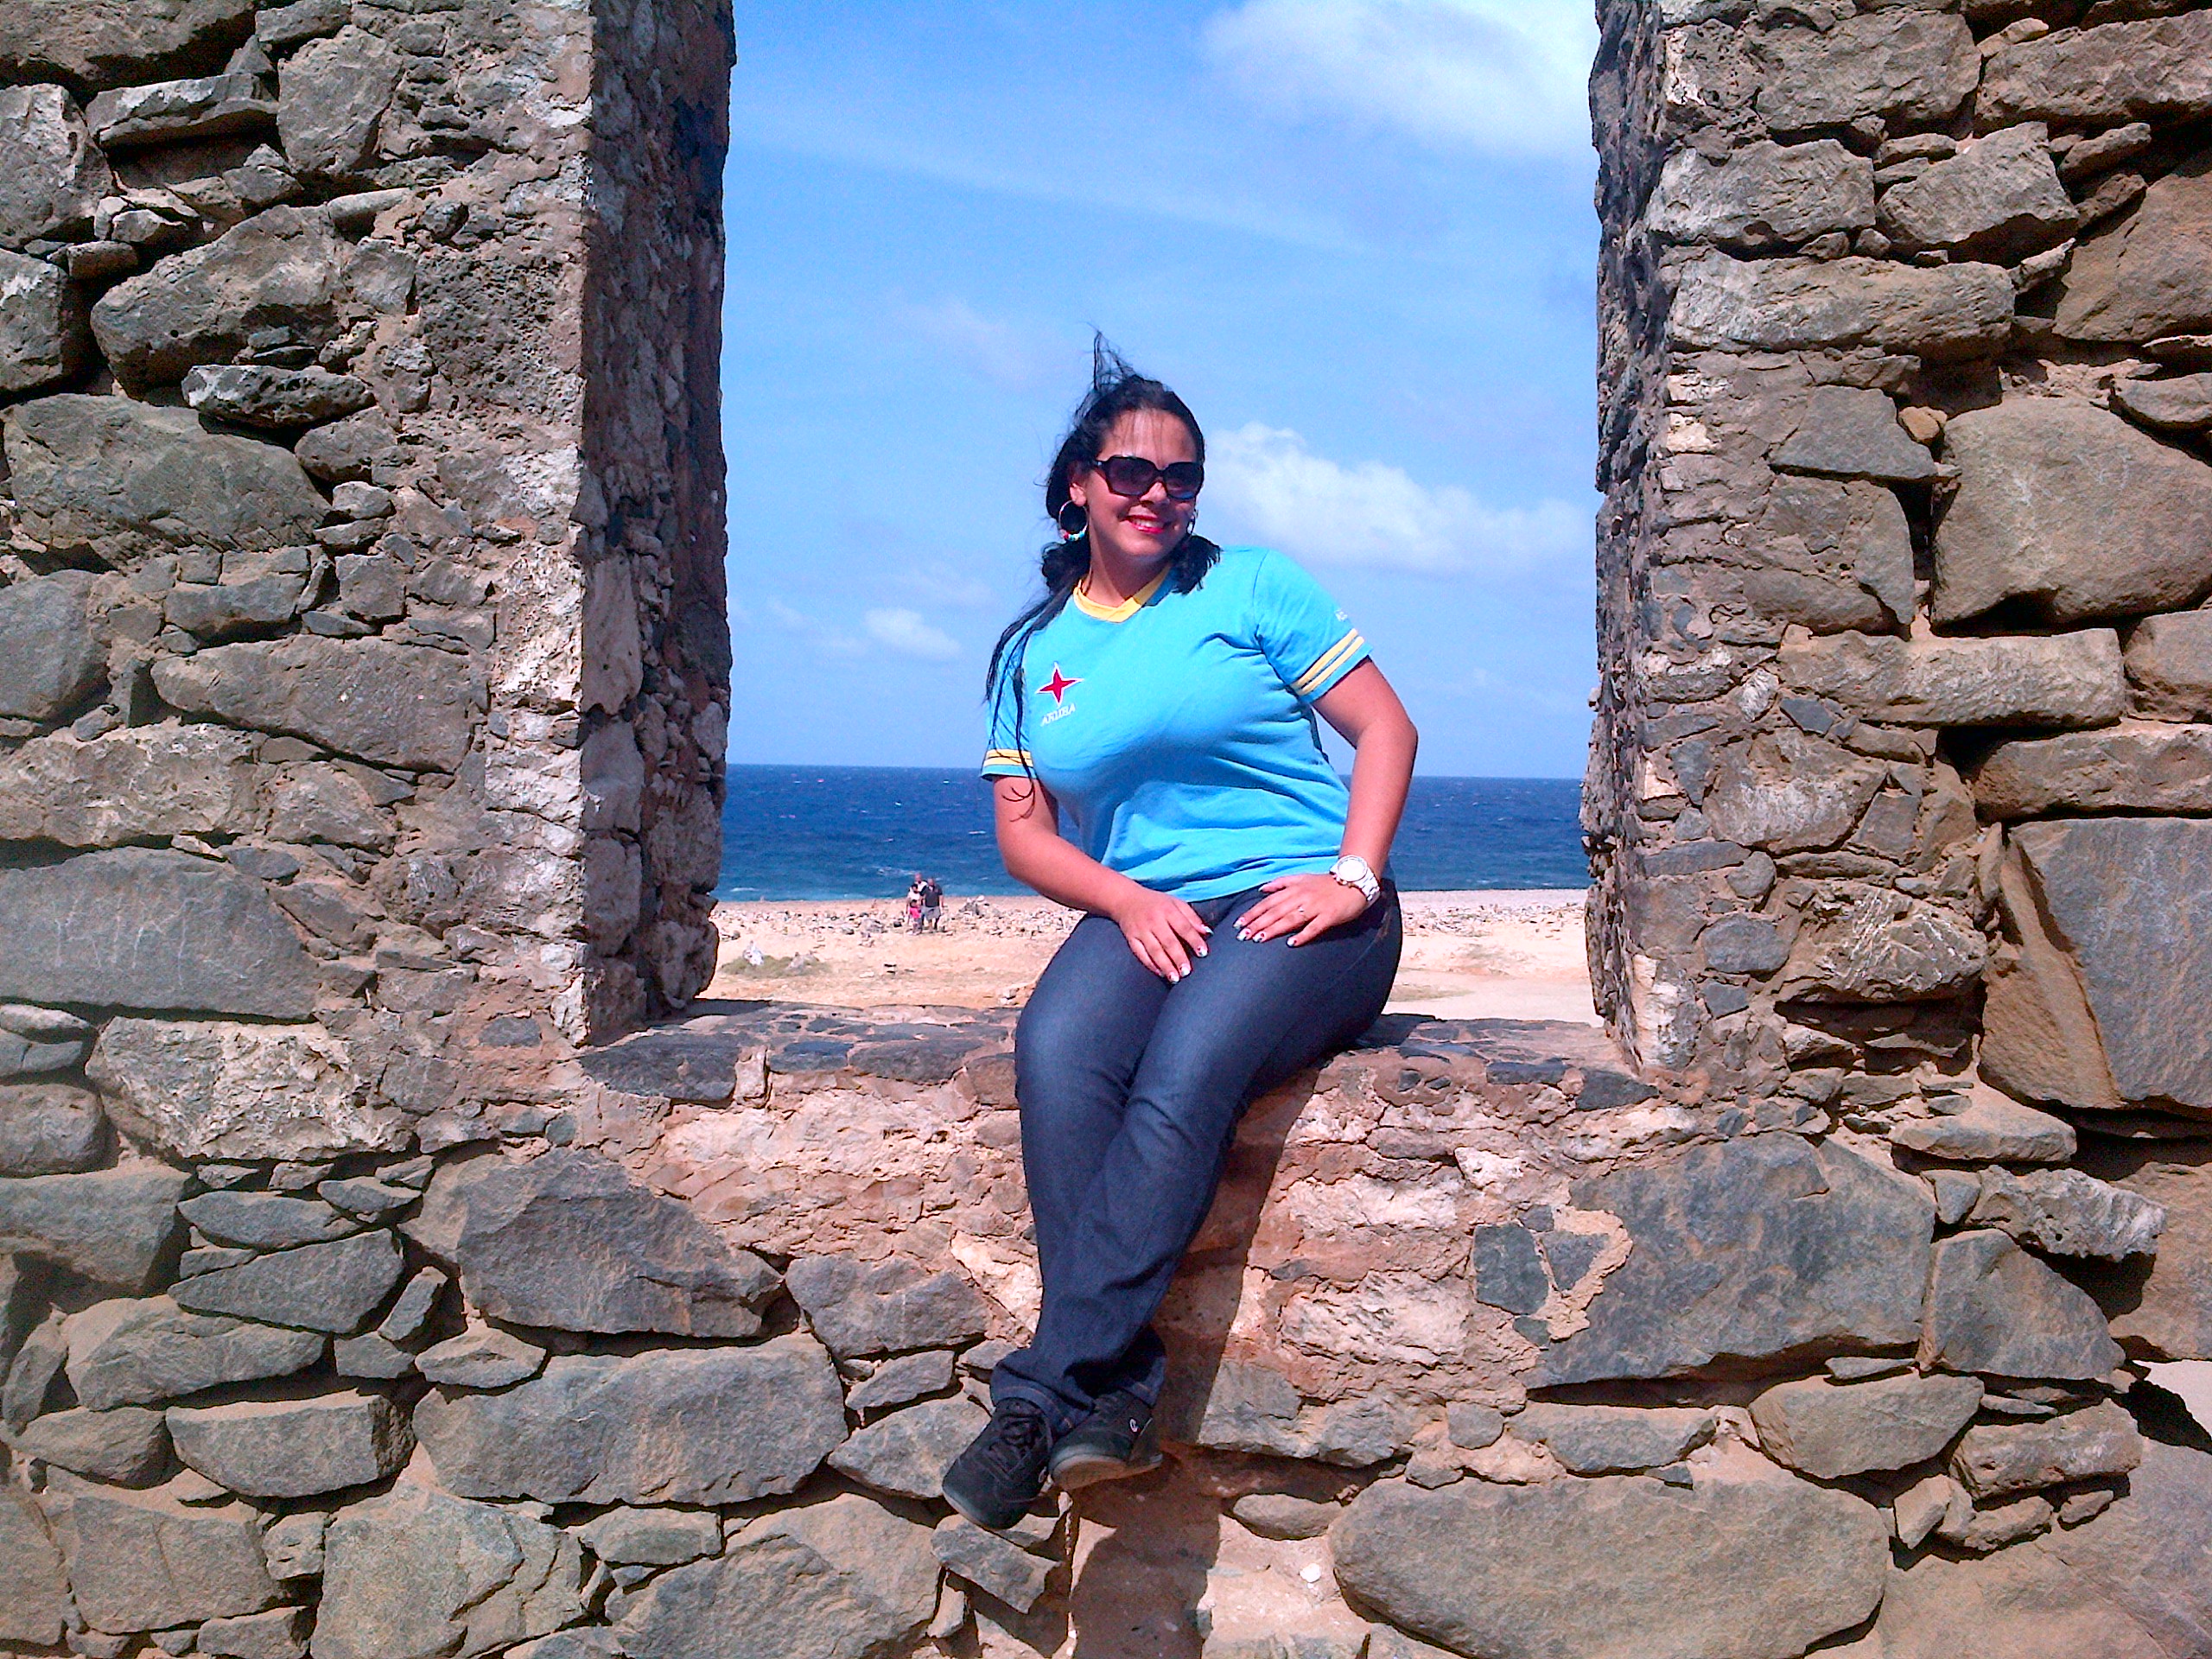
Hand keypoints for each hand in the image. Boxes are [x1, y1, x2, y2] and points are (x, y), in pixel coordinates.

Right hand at [1111, 885, 1210, 981]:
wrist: (1126, 899)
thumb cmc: (1156, 903)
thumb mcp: (1176, 903)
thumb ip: (1192, 917)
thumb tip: (1207, 932)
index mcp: (1168, 910)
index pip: (1183, 927)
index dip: (1194, 940)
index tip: (1203, 953)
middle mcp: (1154, 921)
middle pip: (1168, 941)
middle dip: (1178, 957)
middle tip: (1187, 971)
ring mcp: (1141, 930)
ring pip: (1154, 950)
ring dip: (1165, 965)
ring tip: (1175, 978)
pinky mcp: (1131, 938)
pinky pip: (1140, 954)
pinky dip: (1150, 964)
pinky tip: (1160, 973)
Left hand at [1237, 873, 1368, 946]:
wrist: (1354, 881)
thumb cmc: (1326, 883)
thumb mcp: (1301, 877)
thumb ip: (1281, 883)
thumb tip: (1261, 889)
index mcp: (1294, 889)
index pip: (1268, 902)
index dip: (1253, 913)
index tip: (1238, 924)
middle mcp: (1302, 897)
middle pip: (1275, 911)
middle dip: (1258, 923)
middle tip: (1243, 936)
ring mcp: (1315, 907)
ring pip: (1291, 919)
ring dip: (1274, 929)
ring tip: (1259, 938)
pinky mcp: (1329, 916)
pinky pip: (1314, 927)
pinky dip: (1303, 935)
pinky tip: (1292, 943)